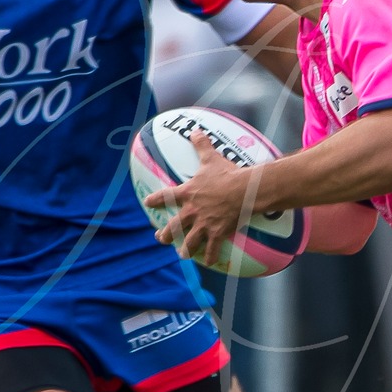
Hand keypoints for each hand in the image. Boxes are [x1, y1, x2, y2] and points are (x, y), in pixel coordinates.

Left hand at [146, 132, 255, 269]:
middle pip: (173, 226)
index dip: (154, 200)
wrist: (244, 190)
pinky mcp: (217, 233)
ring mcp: (203, 224)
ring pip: (189, 241)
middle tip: (160, 237)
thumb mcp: (211, 158)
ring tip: (182, 254)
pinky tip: (209, 262)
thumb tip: (195, 130)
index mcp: (187, 194)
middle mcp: (191, 212)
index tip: (147, 203)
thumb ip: (201, 145)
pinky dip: (210, 256)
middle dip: (165, 234)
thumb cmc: (227, 174)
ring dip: (184, 249)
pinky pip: (211, 249)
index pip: (164, 197)